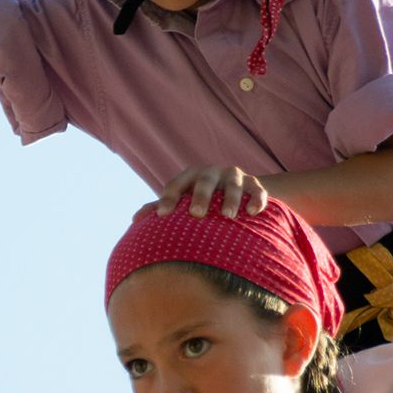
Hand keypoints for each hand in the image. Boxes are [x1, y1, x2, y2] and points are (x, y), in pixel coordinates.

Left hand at [141, 166, 268, 219]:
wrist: (240, 191)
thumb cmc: (202, 199)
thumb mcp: (183, 200)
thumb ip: (161, 207)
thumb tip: (135, 219)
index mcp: (191, 176)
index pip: (177, 183)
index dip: (169, 197)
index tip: (162, 215)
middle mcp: (212, 173)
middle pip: (205, 180)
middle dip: (201, 195)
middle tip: (197, 214)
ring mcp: (234, 177)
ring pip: (233, 184)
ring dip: (231, 199)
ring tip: (228, 216)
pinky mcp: (255, 184)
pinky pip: (257, 190)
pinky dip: (256, 199)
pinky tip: (252, 213)